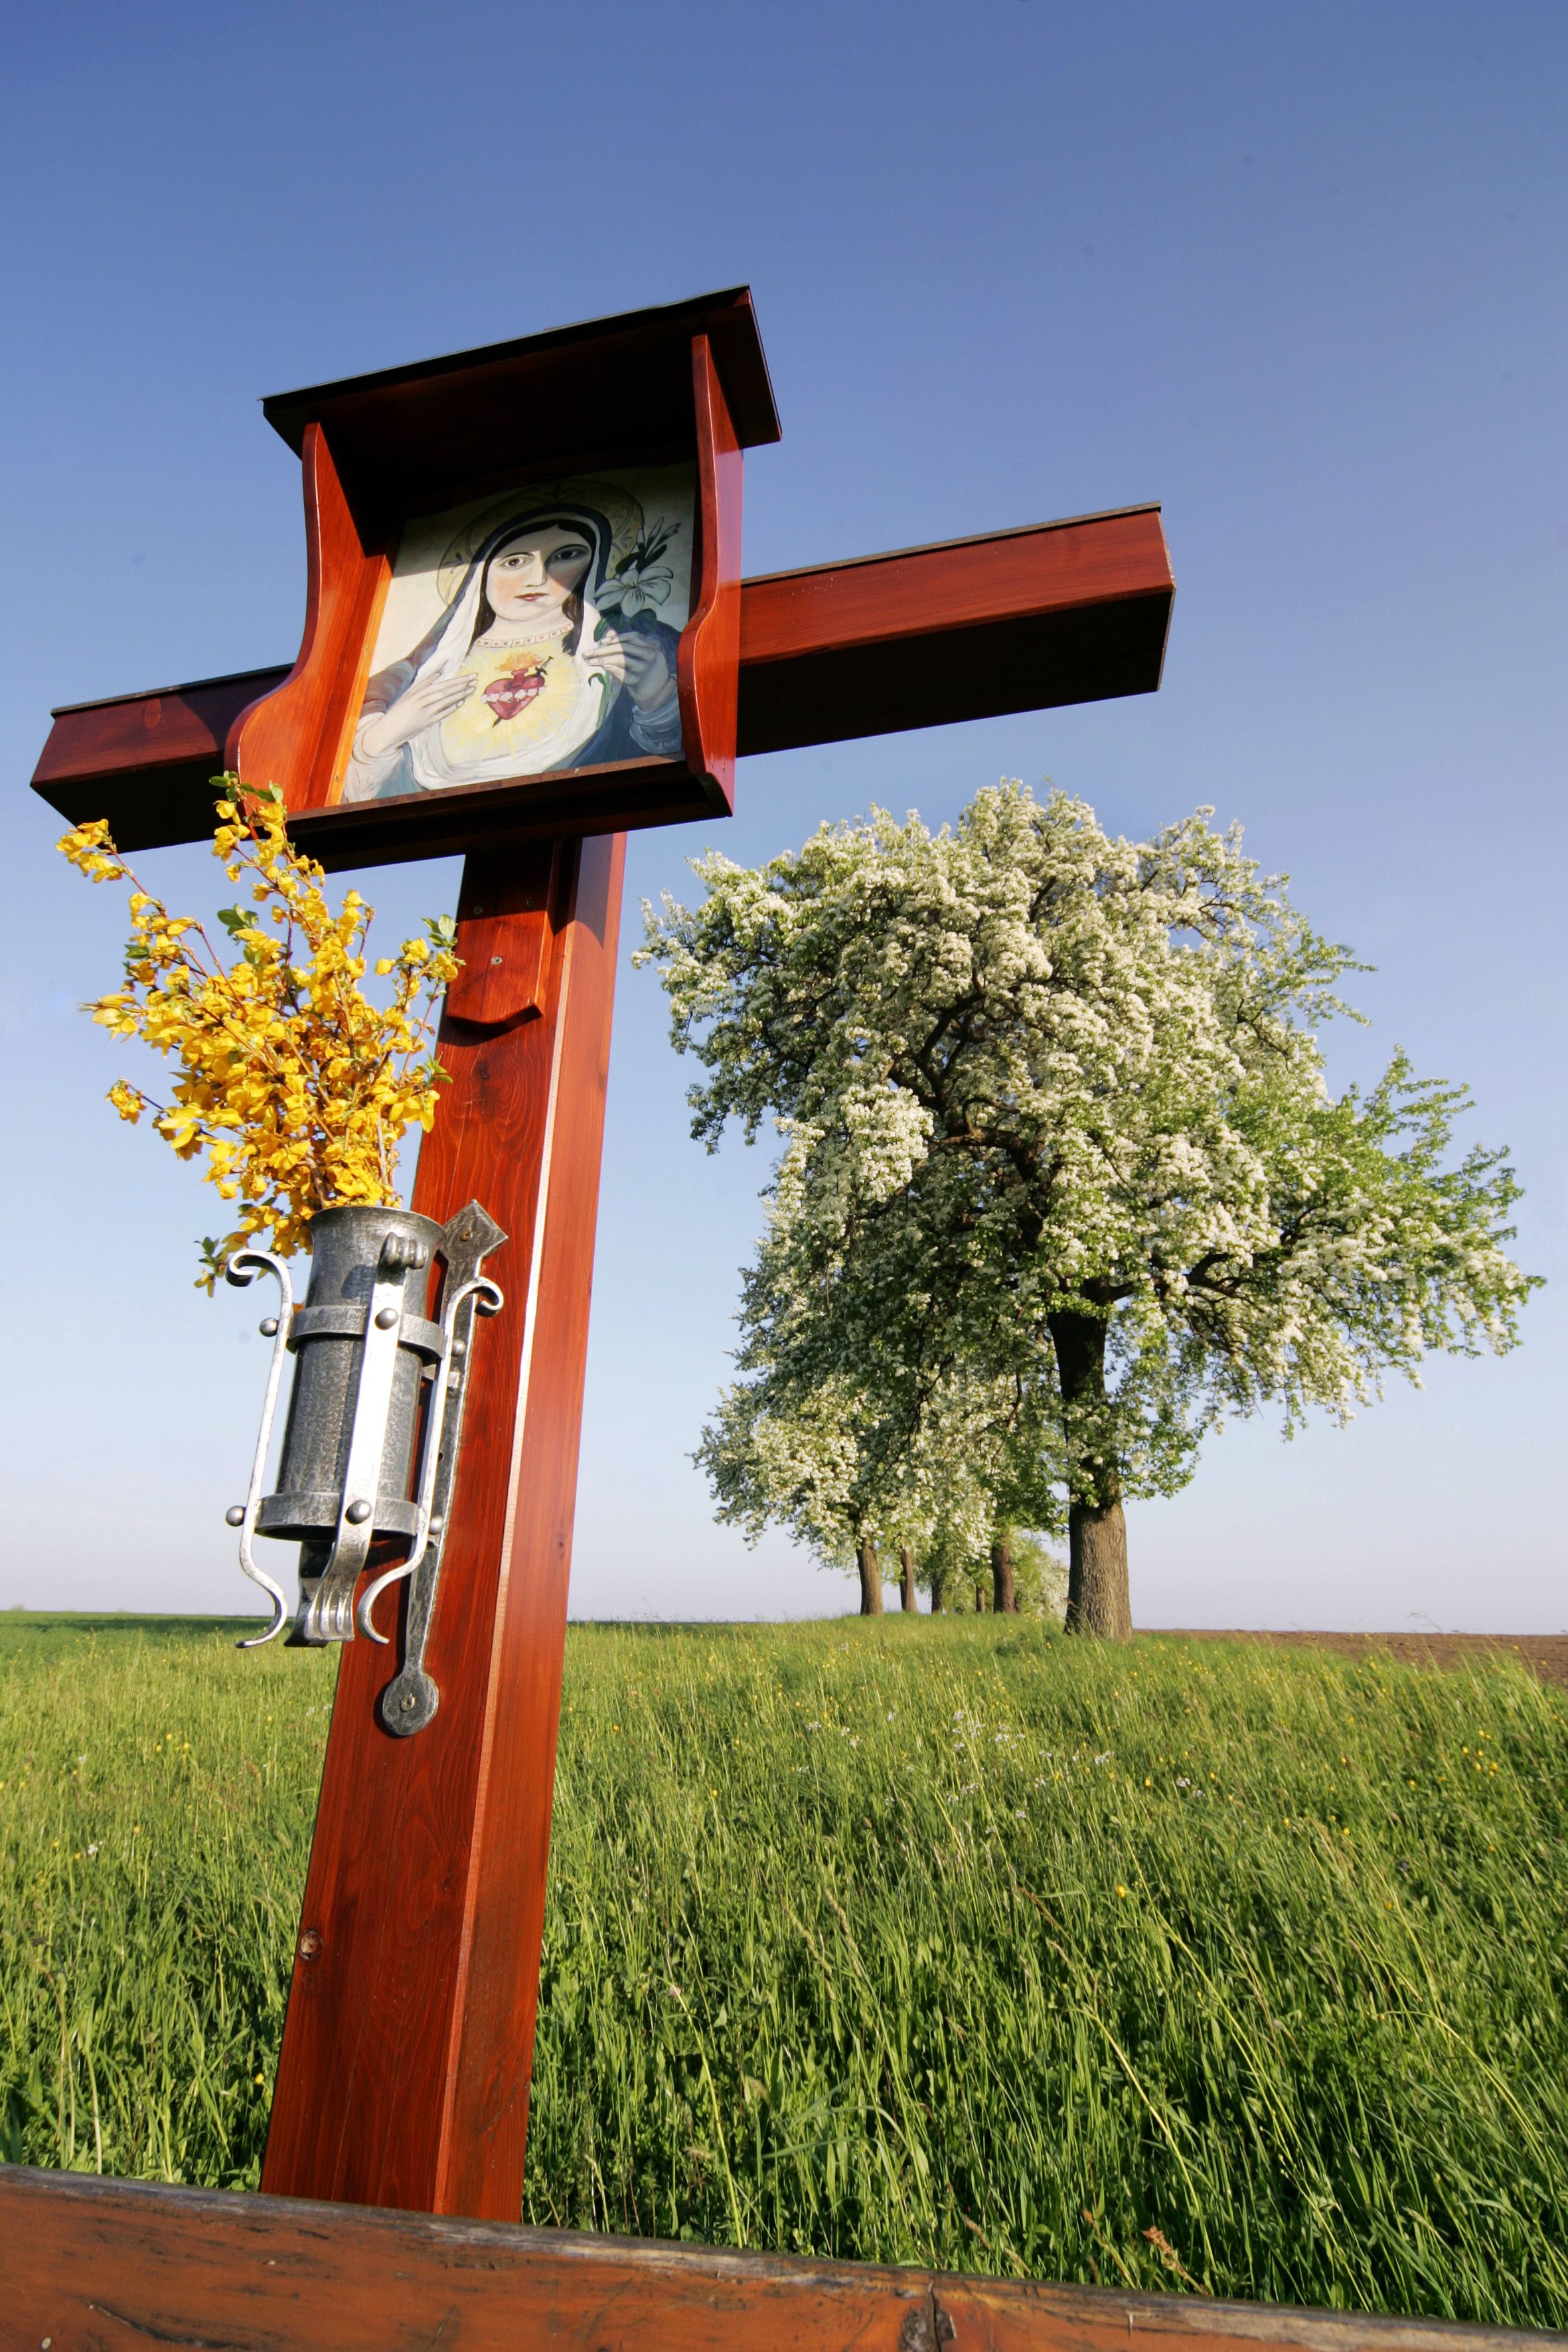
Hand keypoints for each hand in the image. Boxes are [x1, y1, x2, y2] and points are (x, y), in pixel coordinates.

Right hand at [359, 670, 474, 757]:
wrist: (388, 730)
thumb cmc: (398, 712)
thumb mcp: (409, 695)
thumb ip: (423, 684)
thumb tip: (438, 674)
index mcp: (417, 693)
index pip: (440, 684)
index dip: (455, 680)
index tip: (468, 676)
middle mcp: (421, 701)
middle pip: (444, 690)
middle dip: (461, 684)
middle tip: (475, 679)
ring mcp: (424, 712)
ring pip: (444, 700)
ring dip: (459, 694)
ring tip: (471, 689)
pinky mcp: (426, 723)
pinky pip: (441, 714)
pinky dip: (450, 708)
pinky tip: (460, 702)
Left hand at [589, 627, 674, 711]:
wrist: (655, 690)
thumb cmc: (644, 667)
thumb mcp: (637, 653)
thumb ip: (624, 642)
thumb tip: (609, 632)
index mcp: (652, 644)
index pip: (633, 637)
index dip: (616, 637)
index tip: (602, 641)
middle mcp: (651, 655)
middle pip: (624, 648)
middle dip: (604, 649)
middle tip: (588, 653)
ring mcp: (645, 669)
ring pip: (623, 660)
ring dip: (604, 659)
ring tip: (591, 661)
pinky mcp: (639, 681)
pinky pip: (624, 674)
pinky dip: (614, 670)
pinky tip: (605, 666)